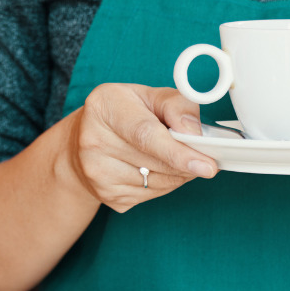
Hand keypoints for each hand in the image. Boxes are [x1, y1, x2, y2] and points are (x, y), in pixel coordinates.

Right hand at [66, 83, 216, 212]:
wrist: (82, 140)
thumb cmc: (123, 112)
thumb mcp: (148, 95)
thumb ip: (176, 105)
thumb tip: (194, 132)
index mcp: (104, 107)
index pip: (146, 134)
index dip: (179, 152)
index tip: (206, 164)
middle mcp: (93, 141)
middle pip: (156, 163)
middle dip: (188, 163)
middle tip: (206, 157)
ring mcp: (97, 173)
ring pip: (157, 183)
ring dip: (179, 174)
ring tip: (178, 157)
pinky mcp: (106, 195)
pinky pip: (151, 195)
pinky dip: (165, 184)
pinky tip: (159, 168)